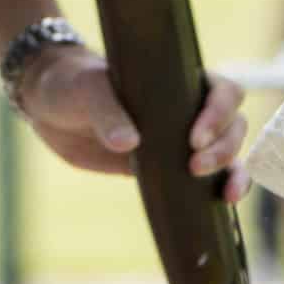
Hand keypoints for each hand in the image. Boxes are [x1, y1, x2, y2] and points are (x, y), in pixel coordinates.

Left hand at [16, 45, 251, 203]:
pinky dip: (224, 188)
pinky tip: (226, 203)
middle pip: (233, 123)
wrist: (50, 106)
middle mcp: (187, 107)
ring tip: (223, 192)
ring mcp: (180, 138)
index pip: (222, 90)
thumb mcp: (87, 91)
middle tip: (194, 164)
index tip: (195, 136)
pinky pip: (208, 177)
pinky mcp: (169, 166)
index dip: (219, 112)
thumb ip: (106, 113)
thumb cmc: (73, 84)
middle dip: (224, 146)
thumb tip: (129, 143)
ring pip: (228, 150)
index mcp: (176, 80)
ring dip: (231, 169)